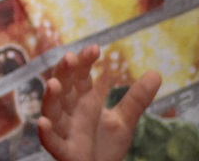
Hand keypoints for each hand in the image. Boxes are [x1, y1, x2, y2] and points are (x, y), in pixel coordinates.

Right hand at [38, 44, 160, 160]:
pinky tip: (42, 122)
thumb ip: (136, 99)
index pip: (80, 77)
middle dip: (65, 73)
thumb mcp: (124, 120)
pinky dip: (46, 133)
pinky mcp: (65, 151)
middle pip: (64, 89)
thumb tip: (156, 73)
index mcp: (82, 101)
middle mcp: (70, 112)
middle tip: (70, 58)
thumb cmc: (105, 145)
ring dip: (51, 98)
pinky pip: (52, 142)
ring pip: (53, 111)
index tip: (95, 48)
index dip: (84, 63)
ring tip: (53, 84)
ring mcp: (65, 130)